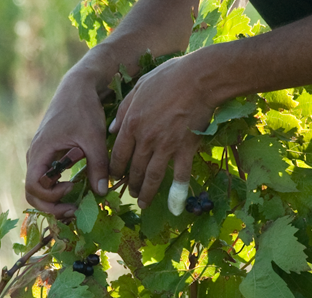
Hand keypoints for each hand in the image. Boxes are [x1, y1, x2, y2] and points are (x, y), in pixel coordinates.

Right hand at [25, 70, 110, 216]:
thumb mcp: (93, 138)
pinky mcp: (47, 155)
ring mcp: (39, 156)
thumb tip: (101, 193)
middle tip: (73, 210)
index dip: (51, 196)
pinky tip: (75, 188)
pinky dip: (56, 189)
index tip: (72, 189)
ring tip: (75, 203)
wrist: (77, 88)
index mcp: (40, 151)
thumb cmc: (83, 109)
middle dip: (50, 206)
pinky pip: (45, 179)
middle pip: (31, 192)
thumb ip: (98, 166)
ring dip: (53, 200)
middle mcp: (35, 156)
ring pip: (37, 188)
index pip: (33, 186)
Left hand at [108, 56, 213, 209]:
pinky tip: (174, 206)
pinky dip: (177, 192)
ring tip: (142, 202)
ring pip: (151, 176)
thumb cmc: (169, 77)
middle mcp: (145, 139)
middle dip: (130, 183)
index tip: (114, 177)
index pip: (118, 154)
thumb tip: (112, 129)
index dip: (114, 169)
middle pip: (133, 168)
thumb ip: (123, 110)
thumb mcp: (139, 88)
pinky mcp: (185, 149)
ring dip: (145, 192)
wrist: (199, 78)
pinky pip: (179, 175)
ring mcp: (165, 146)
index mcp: (131, 124)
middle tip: (130, 192)